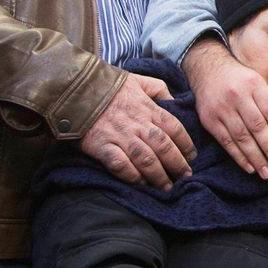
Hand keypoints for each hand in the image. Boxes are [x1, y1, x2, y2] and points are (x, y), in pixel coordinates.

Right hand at [80, 74, 195, 187]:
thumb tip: (175, 101)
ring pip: (145, 159)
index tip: (191, 157)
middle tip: (185, 176)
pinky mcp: (102, 146)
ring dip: (158, 175)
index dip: (185, 144)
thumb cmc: (109, 85)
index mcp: (148, 108)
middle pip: (163, 147)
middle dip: (177, 164)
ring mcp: (119, 136)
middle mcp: (137, 123)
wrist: (75, 88)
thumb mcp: (139, 80)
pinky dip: (132, 176)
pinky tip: (140, 183)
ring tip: (167, 187)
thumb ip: (159, 89)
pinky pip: (120, 165)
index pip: (174, 128)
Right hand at [184, 38, 267, 178]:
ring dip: (256, 157)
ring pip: (242, 137)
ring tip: (267, 172)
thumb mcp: (257, 82)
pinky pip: (226, 142)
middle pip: (257, 126)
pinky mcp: (210, 120)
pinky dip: (239, 156)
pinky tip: (250, 167)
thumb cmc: (239, 80)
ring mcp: (222, 108)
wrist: (207, 70)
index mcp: (254, 84)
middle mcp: (238, 96)